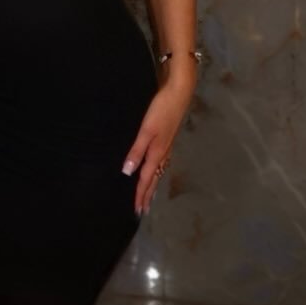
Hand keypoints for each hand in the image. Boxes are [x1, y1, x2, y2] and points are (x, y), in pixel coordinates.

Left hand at [121, 81, 192, 215]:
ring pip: (158, 171)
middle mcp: (163, 153)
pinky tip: (155, 169)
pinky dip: (156, 172)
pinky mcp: (167, 138)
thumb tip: (127, 172)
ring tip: (148, 196)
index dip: (140, 194)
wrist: (178, 94)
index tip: (136, 210)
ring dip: (152, 185)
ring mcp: (166, 146)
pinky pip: (160, 162)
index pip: (146, 179)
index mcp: (156, 153)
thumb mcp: (146, 130)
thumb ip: (136, 150)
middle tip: (142, 210)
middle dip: (147, 194)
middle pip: (153, 178)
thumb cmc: (161, 110)